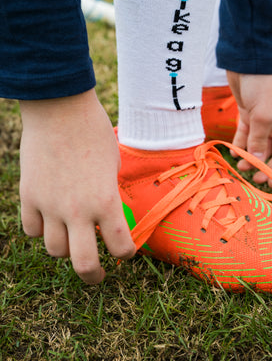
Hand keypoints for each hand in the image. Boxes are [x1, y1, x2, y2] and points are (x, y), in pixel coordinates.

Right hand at [19, 89, 135, 283]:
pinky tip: (49, 220)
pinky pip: (32, 230)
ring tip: (72, 240)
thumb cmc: (93, 131)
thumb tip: (106, 211)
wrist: (59, 110)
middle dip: (94, 276)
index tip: (126, 252)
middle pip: (83, 265)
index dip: (127, 254)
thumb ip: (109, 192)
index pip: (120, 246)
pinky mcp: (28, 197)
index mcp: (106, 200)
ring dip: (66, 249)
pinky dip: (41, 230)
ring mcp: (49, 206)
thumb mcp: (113, 163)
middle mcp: (77, 211)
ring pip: (55, 251)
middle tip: (98, 275)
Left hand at [226, 72, 271, 183]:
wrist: (248, 59)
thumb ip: (261, 138)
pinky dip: (241, 146)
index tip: (271, 183)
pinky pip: (246, 136)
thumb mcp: (264, 113)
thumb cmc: (264, 83)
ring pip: (259, 146)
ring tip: (240, 166)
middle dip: (265, 167)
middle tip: (253, 178)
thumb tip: (257, 161)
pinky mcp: (249, 115)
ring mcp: (265, 120)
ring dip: (251, 158)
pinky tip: (234, 154)